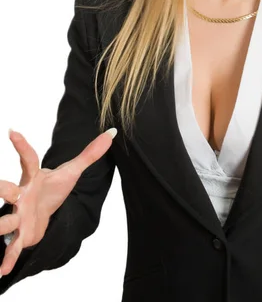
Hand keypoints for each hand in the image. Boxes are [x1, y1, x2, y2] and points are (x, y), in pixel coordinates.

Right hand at [0, 128, 116, 277]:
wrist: (43, 214)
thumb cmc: (52, 189)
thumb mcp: (72, 171)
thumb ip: (91, 153)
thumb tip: (111, 133)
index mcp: (34, 177)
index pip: (29, 159)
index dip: (22, 145)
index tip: (12, 131)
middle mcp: (22, 195)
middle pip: (9, 189)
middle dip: (1, 188)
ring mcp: (19, 214)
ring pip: (6, 219)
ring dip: (1, 224)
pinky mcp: (21, 233)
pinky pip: (13, 246)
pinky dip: (8, 258)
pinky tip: (3, 270)